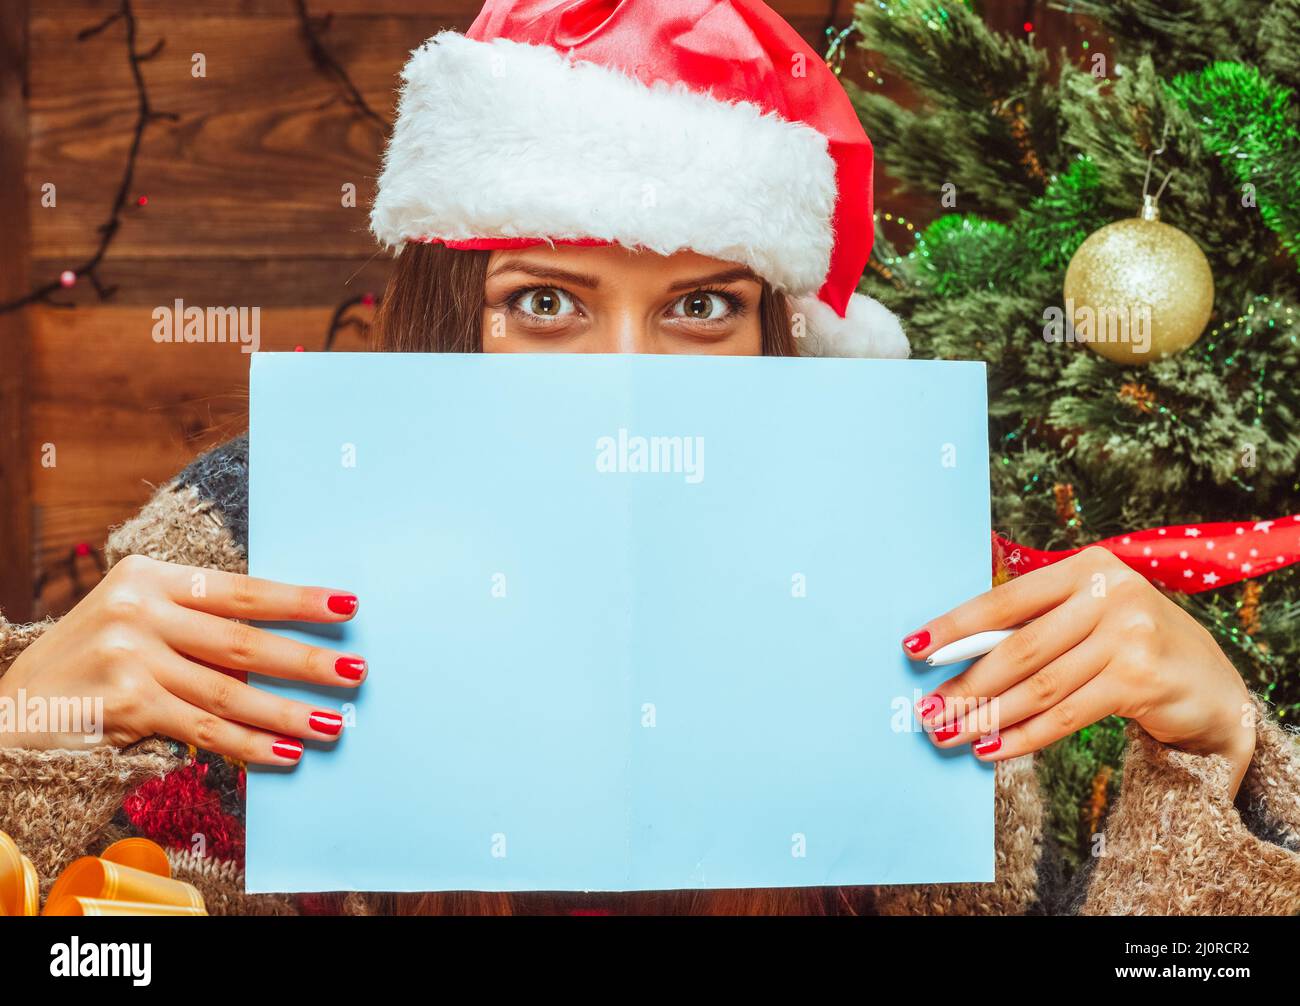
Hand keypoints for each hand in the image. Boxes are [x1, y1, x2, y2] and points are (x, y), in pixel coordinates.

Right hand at [0, 554, 366, 764]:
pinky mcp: (125, 706)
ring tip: (333, 724)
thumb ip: (196, 625)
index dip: (298, 600)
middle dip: (306, 660)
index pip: (240, 589)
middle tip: (356, 672)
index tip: (348, 605)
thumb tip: (285, 650)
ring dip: (288, 712)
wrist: (9, 708)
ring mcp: (129, 658)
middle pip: (242, 641)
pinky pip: (204, 730)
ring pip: (230, 692)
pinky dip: (249, 745)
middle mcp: (138, 610)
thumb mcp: (134, 618)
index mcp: (149, 576)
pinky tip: (285, 753)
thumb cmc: (90, 661)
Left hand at [902, 546, 1255, 798]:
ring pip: (1038, 685)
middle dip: (965, 684)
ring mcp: (1129, 634)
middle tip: (927, 710)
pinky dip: (1022, 735)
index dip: (955, 627)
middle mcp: (1109, 593)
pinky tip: (990, 749)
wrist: (1213, 687)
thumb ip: (1032, 628)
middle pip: (1018, 647)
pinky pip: (1065, 714)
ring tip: (949, 734)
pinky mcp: (1140, 678)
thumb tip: (952, 658)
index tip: (913, 650)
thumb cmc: (1131, 647)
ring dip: (987, 715)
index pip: (1005, 600)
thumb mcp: (1086, 620)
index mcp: (1085, 568)